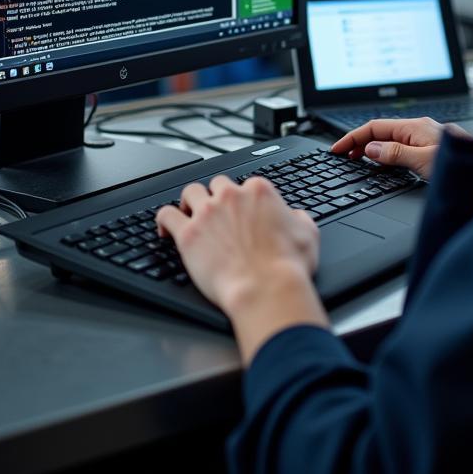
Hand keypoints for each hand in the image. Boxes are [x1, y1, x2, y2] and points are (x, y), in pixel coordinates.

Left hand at [156, 175, 319, 313]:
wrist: (267, 288)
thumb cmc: (288, 266)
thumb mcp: (308, 234)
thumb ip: (298, 218)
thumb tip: (294, 216)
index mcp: (259, 191)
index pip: (246, 185)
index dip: (244, 200)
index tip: (243, 212)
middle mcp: (231, 196)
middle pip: (217, 185)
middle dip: (217, 197)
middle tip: (217, 214)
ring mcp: (207, 213)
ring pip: (190, 192)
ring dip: (190, 202)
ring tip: (189, 213)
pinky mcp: (188, 234)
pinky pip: (166, 215)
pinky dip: (164, 220)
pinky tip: (165, 229)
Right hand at [331, 117, 472, 180]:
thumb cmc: (462, 164)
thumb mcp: (424, 161)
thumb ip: (396, 154)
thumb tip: (371, 149)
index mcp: (414, 127)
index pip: (374, 127)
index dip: (352, 137)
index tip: (337, 149)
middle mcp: (419, 129)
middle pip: (380, 132)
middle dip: (359, 141)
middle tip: (343, 156)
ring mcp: (424, 138)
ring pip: (390, 139)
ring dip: (371, 148)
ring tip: (356, 160)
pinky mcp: (429, 149)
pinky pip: (400, 147)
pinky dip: (385, 153)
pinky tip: (383, 164)